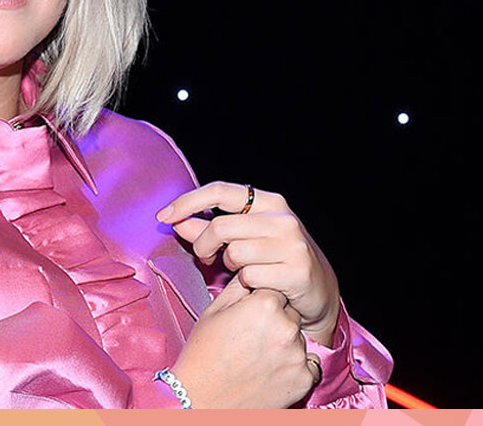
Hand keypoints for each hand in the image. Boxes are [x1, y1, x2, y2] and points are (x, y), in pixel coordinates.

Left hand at [157, 181, 340, 344]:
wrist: (318, 293)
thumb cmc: (274, 261)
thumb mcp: (244, 239)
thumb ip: (208, 230)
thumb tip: (176, 221)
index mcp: (269, 202)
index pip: (220, 190)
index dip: (187, 202)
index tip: (163, 217)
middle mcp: (283, 219)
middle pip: (220, 226)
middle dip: (203, 245)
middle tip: (205, 258)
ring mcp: (292, 244)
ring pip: (234, 253)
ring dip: (229, 267)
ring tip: (242, 272)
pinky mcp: (297, 271)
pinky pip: (249, 277)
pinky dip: (245, 285)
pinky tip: (258, 286)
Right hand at [169, 271, 321, 407]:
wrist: (202, 401)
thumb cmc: (203, 355)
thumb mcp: (214, 311)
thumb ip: (238, 287)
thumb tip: (250, 270)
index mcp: (264, 304)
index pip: (276, 290)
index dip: (262, 302)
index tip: (249, 317)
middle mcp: (286, 327)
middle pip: (291, 313)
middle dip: (277, 321)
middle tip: (252, 339)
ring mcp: (297, 355)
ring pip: (298, 338)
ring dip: (285, 344)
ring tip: (258, 358)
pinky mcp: (304, 379)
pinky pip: (306, 364)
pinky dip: (292, 367)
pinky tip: (269, 372)